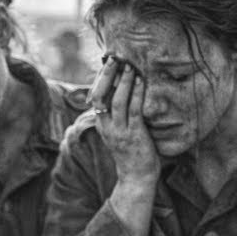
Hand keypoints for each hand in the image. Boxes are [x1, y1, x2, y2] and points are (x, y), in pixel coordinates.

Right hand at [91, 57, 158, 184]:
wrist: (136, 177)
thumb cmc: (131, 153)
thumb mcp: (118, 132)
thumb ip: (116, 116)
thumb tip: (121, 92)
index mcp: (101, 124)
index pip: (95, 97)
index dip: (100, 78)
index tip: (108, 62)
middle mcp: (107, 127)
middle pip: (100, 96)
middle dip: (106, 75)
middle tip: (114, 58)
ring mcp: (120, 132)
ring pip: (117, 101)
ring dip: (123, 82)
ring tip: (130, 66)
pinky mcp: (135, 135)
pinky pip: (134, 111)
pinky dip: (137, 94)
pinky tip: (141, 82)